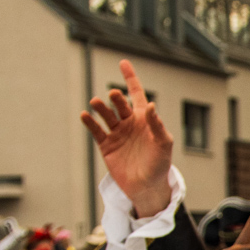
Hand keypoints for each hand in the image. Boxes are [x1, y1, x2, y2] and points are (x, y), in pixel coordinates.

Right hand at [82, 59, 174, 217]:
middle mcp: (129, 122)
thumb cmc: (160, 164)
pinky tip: (86, 115)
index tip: (123, 63)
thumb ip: (157, 125)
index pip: (137, 93)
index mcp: (145, 119)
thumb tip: (152, 106)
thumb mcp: (164, 144)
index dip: (131, 78)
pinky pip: (97, 130)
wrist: (147, 186)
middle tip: (114, 95)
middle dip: (117, 98)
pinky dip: (90, 123)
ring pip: (106, 115)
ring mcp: (117, 133)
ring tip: (96, 103)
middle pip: (120, 104)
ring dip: (101, 108)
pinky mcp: (106, 145)